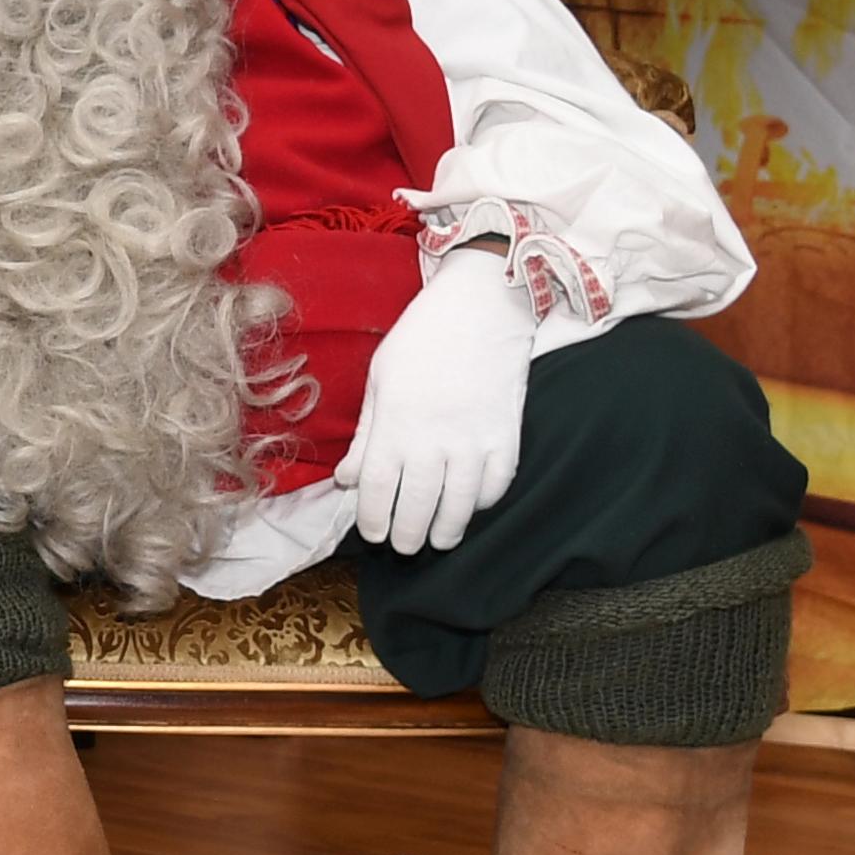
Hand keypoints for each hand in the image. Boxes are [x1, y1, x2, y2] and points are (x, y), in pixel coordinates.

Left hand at [337, 256, 537, 553]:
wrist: (480, 307)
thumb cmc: (422, 340)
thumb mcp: (380, 380)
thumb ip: (367, 436)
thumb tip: (347, 480)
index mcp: (394, 424)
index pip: (378, 490)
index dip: (374, 520)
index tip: (374, 534)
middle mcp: (433, 439)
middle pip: (417, 507)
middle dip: (408, 536)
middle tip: (404, 547)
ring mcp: (474, 439)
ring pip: (460, 505)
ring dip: (447, 530)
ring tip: (438, 540)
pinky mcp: (507, 436)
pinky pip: (497, 484)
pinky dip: (484, 502)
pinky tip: (472, 507)